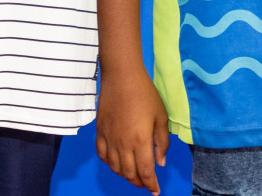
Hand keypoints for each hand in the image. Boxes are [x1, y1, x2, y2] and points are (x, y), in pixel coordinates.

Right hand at [96, 68, 169, 193]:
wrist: (122, 77)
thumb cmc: (145, 94)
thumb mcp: (161, 116)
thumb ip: (162, 142)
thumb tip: (160, 162)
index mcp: (141, 141)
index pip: (146, 172)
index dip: (151, 185)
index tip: (156, 191)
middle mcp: (123, 144)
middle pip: (129, 174)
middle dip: (139, 182)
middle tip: (147, 183)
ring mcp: (109, 139)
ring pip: (115, 168)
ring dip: (125, 175)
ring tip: (133, 173)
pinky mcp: (99, 132)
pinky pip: (103, 155)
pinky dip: (110, 163)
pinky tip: (117, 161)